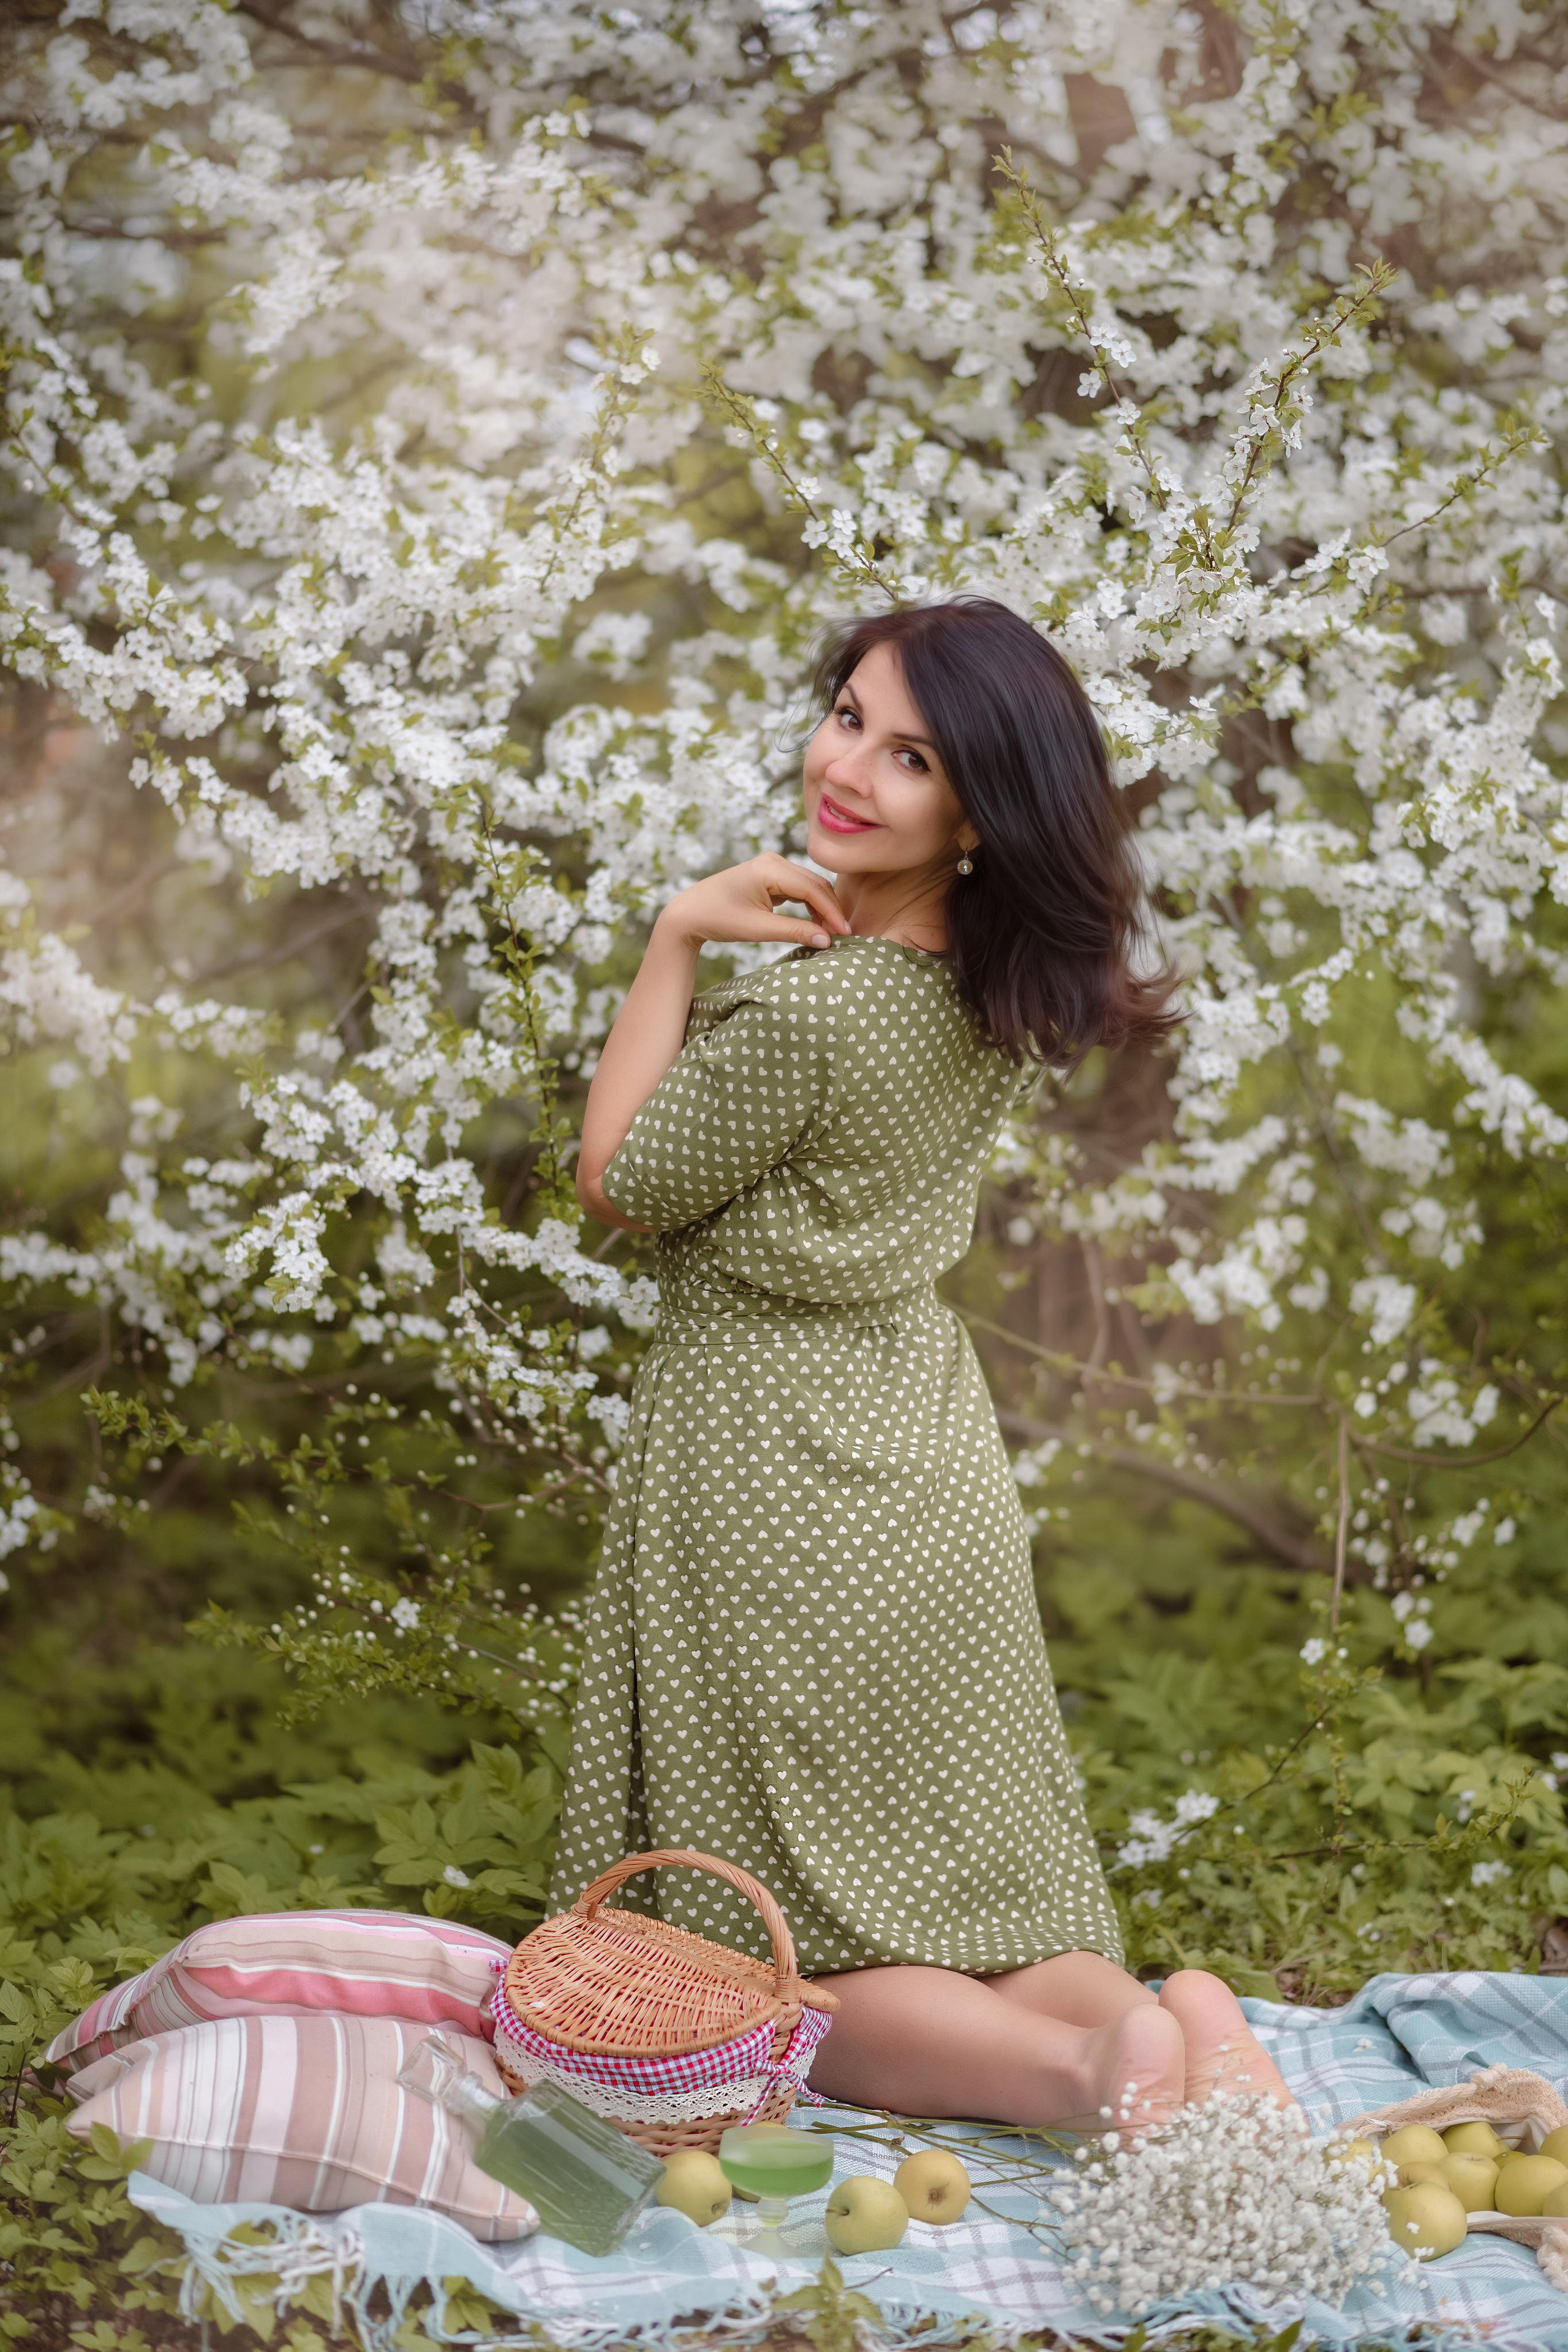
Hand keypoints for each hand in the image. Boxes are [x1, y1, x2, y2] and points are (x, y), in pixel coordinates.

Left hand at [657, 855, 850, 951]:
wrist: (690, 913)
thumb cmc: (719, 918)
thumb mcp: (758, 929)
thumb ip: (795, 932)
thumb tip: (827, 941)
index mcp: (770, 868)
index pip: (813, 889)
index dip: (832, 912)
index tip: (845, 933)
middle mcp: (773, 861)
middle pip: (815, 884)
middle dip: (831, 909)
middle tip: (844, 935)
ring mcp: (772, 866)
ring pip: (809, 886)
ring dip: (821, 908)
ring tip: (830, 932)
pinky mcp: (770, 875)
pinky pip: (798, 889)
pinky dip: (809, 905)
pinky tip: (815, 924)